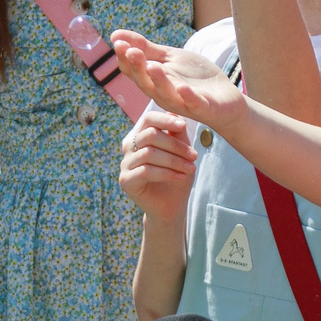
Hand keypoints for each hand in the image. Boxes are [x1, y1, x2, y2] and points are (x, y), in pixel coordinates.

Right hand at [112, 30, 247, 126]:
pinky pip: (193, 103)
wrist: (226, 99)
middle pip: (145, 83)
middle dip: (137, 67)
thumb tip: (115, 35)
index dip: (124, 57)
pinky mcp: (202, 108)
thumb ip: (146, 48)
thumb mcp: (169, 58)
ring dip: (159, 80)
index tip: (117, 42)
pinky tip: (182, 87)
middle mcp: (163, 94)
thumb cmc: (194, 78)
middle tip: (130, 51)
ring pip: (165, 94)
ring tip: (152, 66)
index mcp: (153, 81)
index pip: (133, 71)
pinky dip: (188, 96)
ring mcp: (182, 102)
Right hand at [120, 105, 198, 220]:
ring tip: (191, 168)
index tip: (183, 126)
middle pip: (149, 135)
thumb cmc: (176, 174)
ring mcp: (125, 164)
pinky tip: (180, 177)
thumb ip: (177, 134)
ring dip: (174, 161)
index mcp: (140, 135)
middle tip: (194, 155)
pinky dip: (166, 173)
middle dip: (175, 145)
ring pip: (149, 154)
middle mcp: (129, 147)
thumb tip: (175, 114)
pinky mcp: (125, 181)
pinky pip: (146, 171)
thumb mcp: (181, 152)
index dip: (165, 120)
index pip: (148, 118)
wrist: (171, 205)